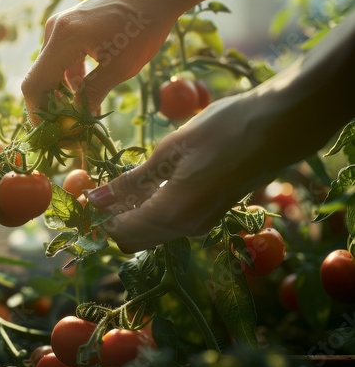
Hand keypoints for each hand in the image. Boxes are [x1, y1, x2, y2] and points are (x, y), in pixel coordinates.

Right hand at [21, 0, 181, 123]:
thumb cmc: (143, 27)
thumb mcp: (119, 68)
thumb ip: (91, 95)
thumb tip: (74, 122)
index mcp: (63, 39)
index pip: (34, 84)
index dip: (38, 113)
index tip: (52, 133)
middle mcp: (55, 31)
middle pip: (41, 78)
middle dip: (53, 106)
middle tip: (71, 128)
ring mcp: (63, 26)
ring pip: (53, 70)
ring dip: (64, 94)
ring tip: (83, 114)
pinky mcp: (73, 26)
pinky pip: (63, 58)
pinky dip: (72, 78)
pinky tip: (86, 92)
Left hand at [86, 93, 277, 252]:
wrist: (280, 127)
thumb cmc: (225, 129)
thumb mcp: (172, 149)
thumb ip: (133, 180)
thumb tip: (96, 199)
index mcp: (174, 213)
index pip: (122, 231)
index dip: (99, 217)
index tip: (86, 196)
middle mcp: (187, 229)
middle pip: (135, 240)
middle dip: (112, 220)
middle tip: (100, 190)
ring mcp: (202, 225)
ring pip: (152, 233)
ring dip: (131, 215)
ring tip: (120, 183)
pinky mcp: (210, 215)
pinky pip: (169, 224)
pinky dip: (150, 211)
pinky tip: (147, 184)